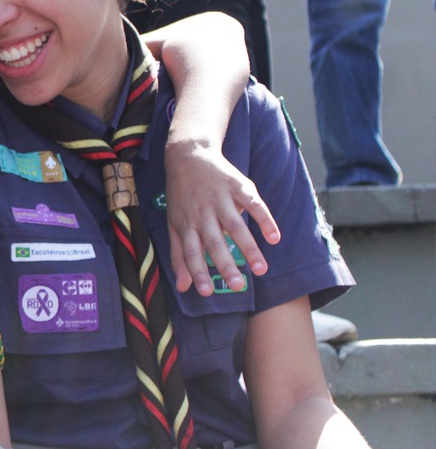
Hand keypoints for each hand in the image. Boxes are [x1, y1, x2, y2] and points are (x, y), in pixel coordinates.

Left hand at [164, 137, 277, 294]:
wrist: (189, 155)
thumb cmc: (182, 196)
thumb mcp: (174, 223)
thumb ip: (179, 256)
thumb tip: (183, 288)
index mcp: (186, 224)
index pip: (190, 252)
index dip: (197, 272)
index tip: (206, 292)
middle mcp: (202, 213)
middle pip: (213, 242)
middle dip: (225, 265)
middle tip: (238, 286)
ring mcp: (220, 199)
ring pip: (235, 226)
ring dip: (249, 248)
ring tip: (261, 269)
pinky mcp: (237, 186)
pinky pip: (253, 204)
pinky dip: (264, 220)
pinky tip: (274, 237)